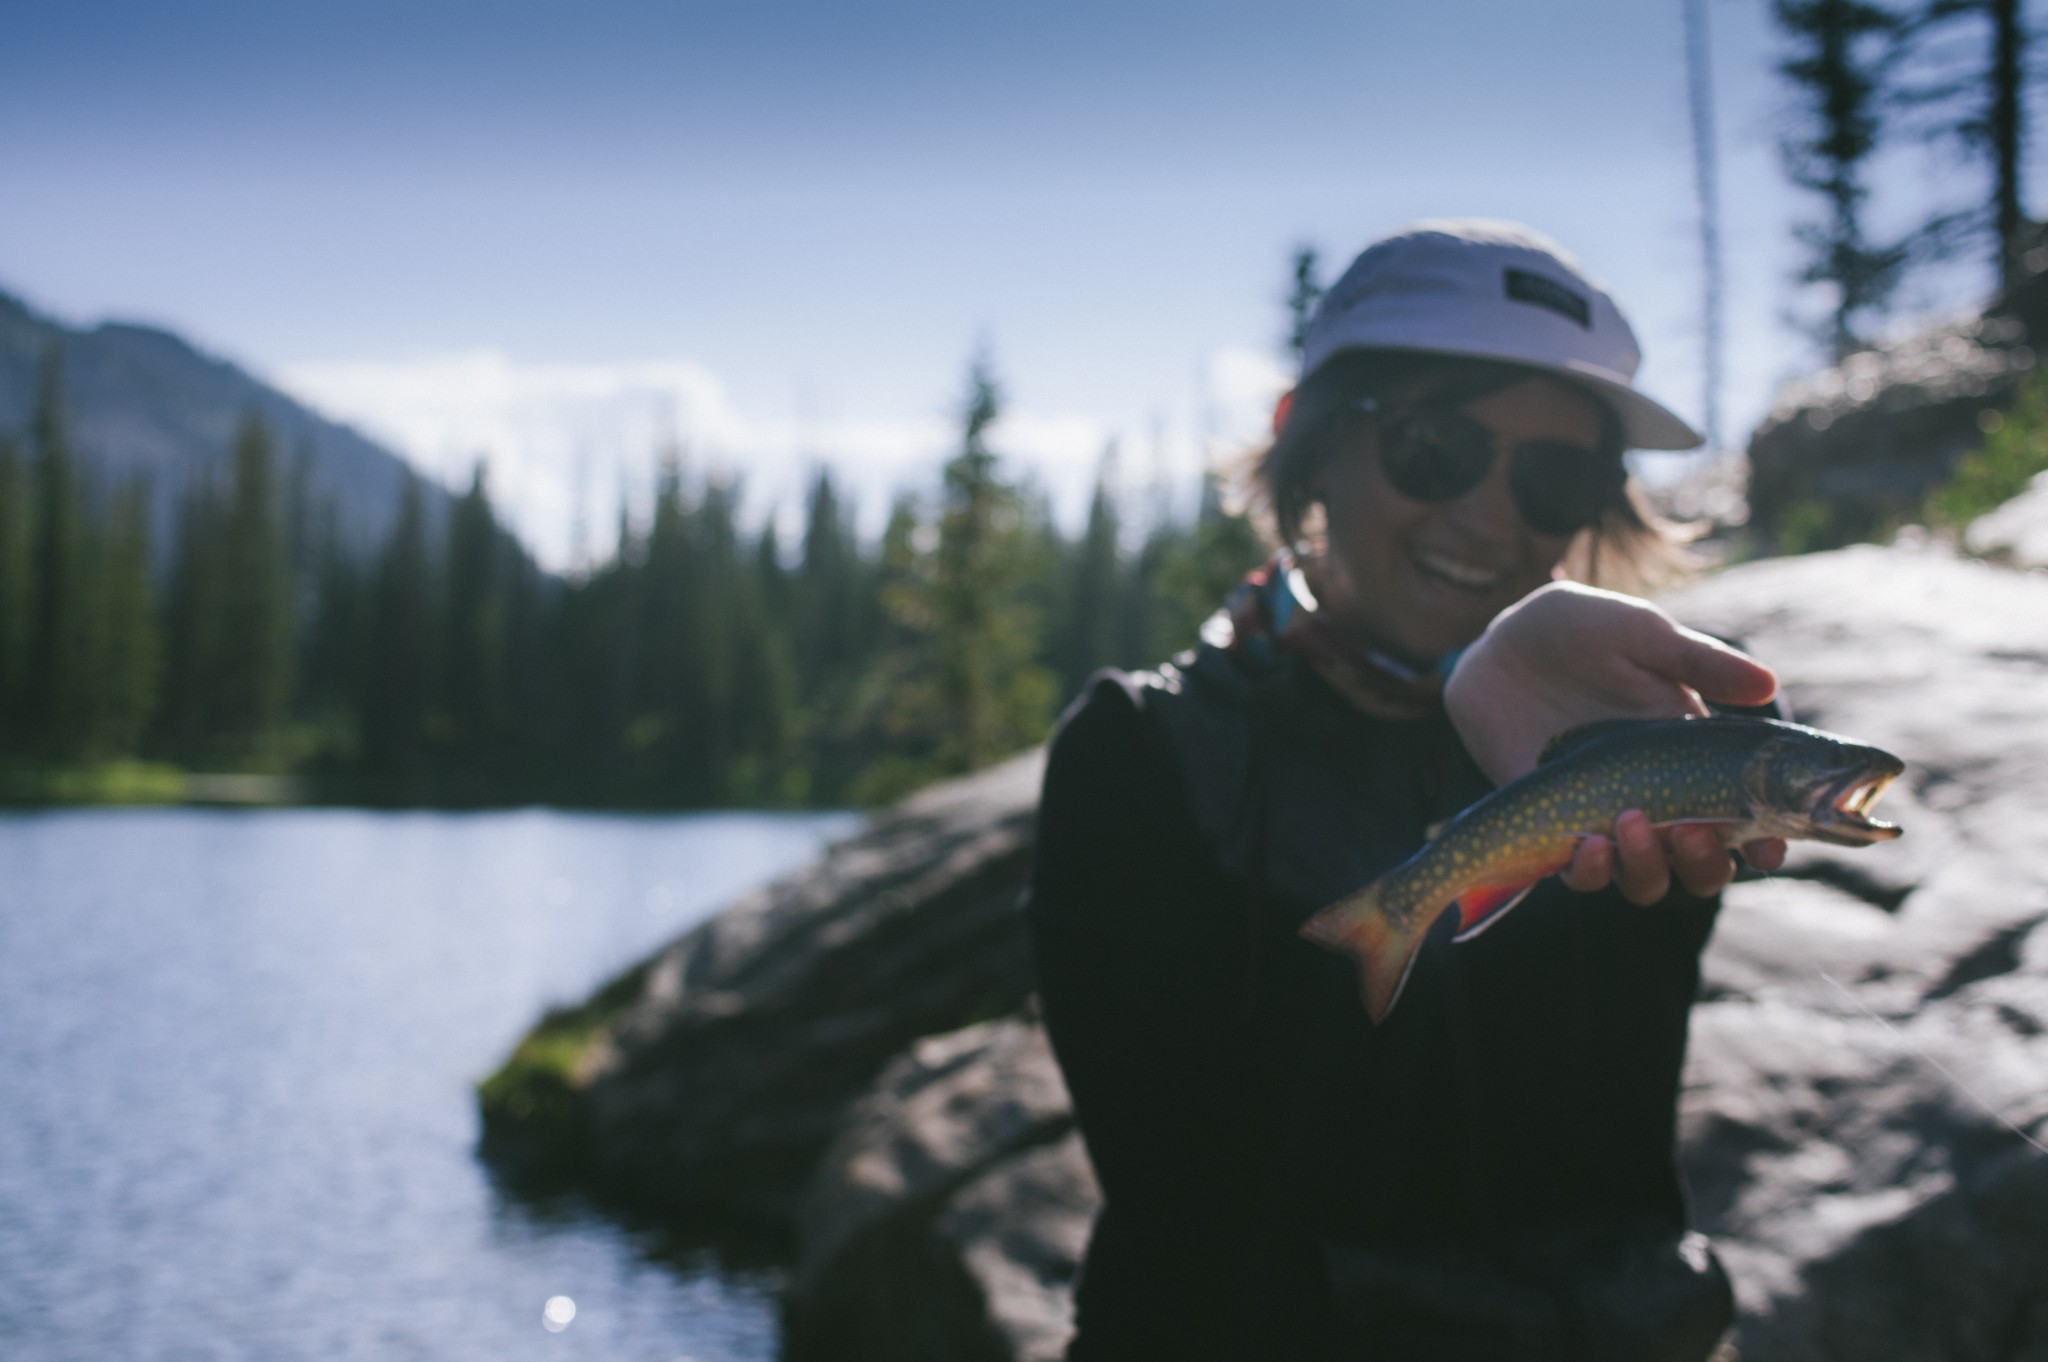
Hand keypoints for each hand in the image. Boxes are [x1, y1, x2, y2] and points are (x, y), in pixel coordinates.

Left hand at [1444, 581, 1786, 898]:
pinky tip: (1587, 844)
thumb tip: (1767, 685)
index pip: (1744, 815)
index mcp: (1695, 755)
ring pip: (1644, 877)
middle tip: (1693, 831)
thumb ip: (1698, 661)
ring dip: (1648, 866)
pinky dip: (1590, 872)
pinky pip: (1579, 872)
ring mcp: (1605, 815)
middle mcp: (1657, 796)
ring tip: (1631, 823)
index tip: (1769, 848)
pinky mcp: (1554, 826)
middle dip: (1706, 862)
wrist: (1502, 644)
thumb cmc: (1580, 631)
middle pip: (1699, 863)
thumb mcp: (1640, 635)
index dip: (1764, 840)